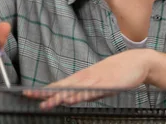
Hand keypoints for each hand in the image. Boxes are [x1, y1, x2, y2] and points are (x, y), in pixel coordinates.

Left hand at [24, 49, 154, 108]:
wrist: (137, 62)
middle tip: (28, 96)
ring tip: (44, 103)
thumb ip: (85, 91)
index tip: (29, 93)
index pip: (59, 85)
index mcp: (83, 78)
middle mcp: (85, 78)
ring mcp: (95, 80)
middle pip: (61, 86)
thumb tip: (72, 98)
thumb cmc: (118, 73)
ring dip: (58, 96)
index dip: (44, 90)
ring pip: (73, 90)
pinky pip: (90, 91)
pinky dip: (79, 95)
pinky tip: (71, 99)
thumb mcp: (98, 83)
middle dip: (44, 92)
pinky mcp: (106, 83)